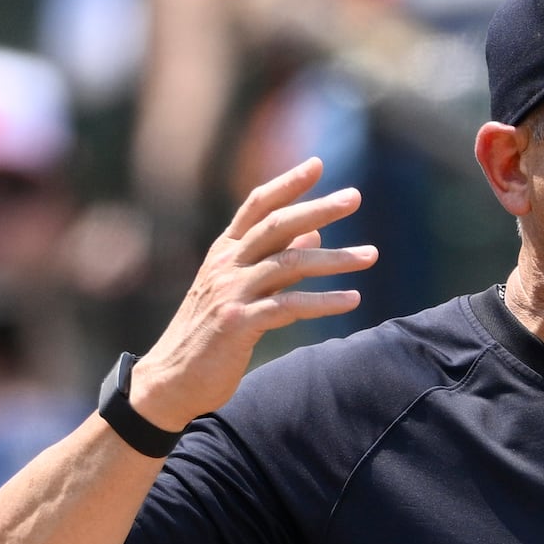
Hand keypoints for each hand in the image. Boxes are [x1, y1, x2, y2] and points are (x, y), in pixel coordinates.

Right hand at [126, 157, 375, 428]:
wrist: (172, 380)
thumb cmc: (210, 335)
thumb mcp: (240, 290)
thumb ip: (276, 261)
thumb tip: (313, 233)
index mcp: (224, 253)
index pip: (256, 206)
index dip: (286, 183)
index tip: (317, 164)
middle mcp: (226, 266)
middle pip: (277, 225)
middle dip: (318, 208)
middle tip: (355, 196)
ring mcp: (231, 293)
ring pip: (290, 263)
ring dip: (335, 259)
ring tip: (371, 255)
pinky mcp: (239, 323)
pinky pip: (289, 307)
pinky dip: (324, 302)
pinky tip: (352, 300)